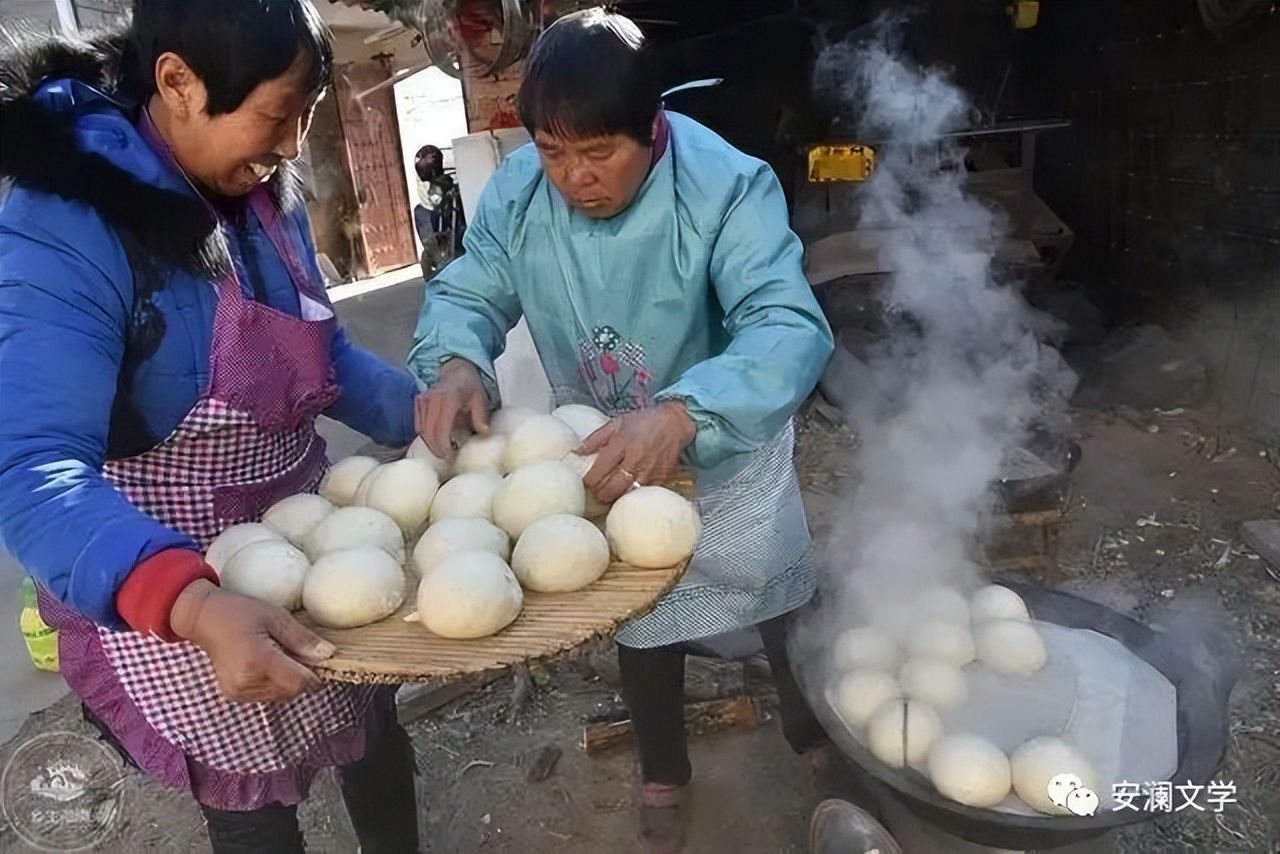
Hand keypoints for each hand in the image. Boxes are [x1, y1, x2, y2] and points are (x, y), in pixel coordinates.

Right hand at [170, 580, 335, 703]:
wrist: (203, 618)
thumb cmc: (240, 612)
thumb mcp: (276, 617)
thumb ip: (302, 639)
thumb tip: (328, 654)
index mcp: (259, 661)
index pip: (299, 683)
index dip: (315, 675)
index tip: (319, 660)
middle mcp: (247, 682)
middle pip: (291, 692)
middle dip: (300, 676)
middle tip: (296, 651)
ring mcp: (238, 691)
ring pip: (280, 696)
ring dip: (286, 680)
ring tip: (277, 654)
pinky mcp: (233, 694)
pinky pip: (265, 695)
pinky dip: (272, 683)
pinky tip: (264, 663)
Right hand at [414, 358, 489, 458]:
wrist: (456, 372)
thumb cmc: (470, 387)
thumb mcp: (480, 399)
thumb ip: (481, 416)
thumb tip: (483, 432)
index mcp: (448, 399)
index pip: (440, 429)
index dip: (444, 446)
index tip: (451, 456)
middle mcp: (431, 400)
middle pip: (428, 432)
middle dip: (437, 449)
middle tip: (447, 459)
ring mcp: (422, 401)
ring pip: (421, 430)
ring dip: (431, 444)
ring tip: (443, 452)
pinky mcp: (417, 404)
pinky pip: (418, 425)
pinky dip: (425, 435)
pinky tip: (436, 441)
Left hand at [579, 401, 696, 503]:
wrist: (674, 423)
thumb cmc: (643, 422)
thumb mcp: (616, 423)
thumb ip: (595, 439)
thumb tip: (576, 452)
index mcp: (621, 443)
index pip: (599, 470)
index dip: (588, 481)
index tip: (585, 483)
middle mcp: (635, 459)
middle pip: (611, 488)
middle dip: (600, 494)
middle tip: (596, 493)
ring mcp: (649, 471)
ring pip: (627, 494)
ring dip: (615, 497)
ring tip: (609, 494)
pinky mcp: (661, 479)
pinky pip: (642, 494)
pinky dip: (632, 495)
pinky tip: (627, 491)